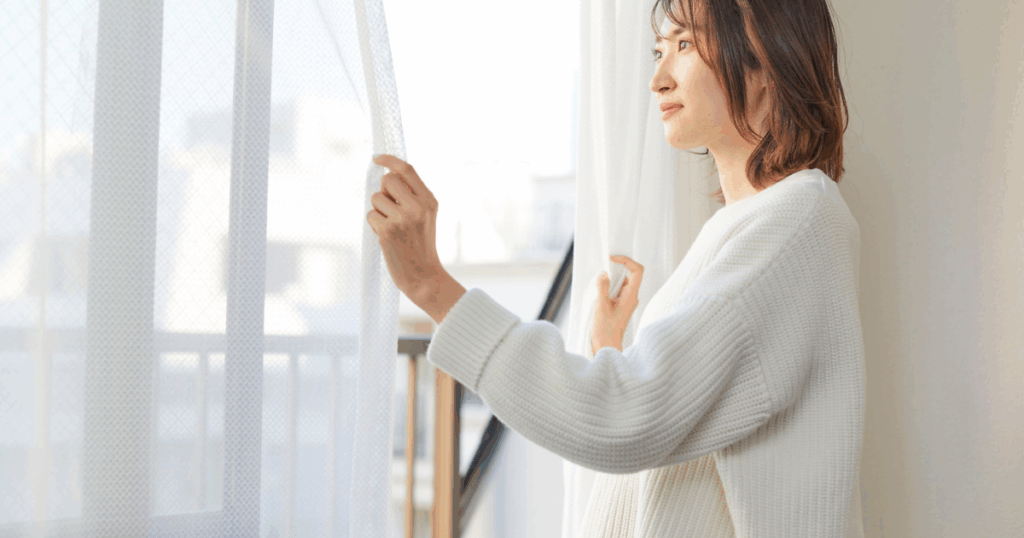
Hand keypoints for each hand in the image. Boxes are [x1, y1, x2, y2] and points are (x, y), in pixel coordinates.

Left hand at [366, 154, 444, 304]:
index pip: (407, 170)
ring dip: (378, 210)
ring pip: (376, 198)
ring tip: (391, 226)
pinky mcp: (387, 231)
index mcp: (429, 200)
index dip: (389, 160)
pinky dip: (374, 225)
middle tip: (390, 209)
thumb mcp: (426, 216)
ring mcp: (402, 219)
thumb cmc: (421, 245)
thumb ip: (412, 195)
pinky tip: (387, 237)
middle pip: (387, 180)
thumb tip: (385, 177)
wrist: (424, 276)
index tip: (377, 158)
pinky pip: (370, 215)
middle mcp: (417, 207)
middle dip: (383, 192)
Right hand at [591, 255, 643, 354]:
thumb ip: (603, 287)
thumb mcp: (601, 306)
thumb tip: (604, 275)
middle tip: (603, 269)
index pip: (637, 271)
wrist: (607, 348)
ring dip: (610, 280)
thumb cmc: (606, 331)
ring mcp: (626, 302)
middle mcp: (631, 298)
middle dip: (616, 269)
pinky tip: (599, 295)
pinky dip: (608, 288)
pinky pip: (616, 291)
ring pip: (621, 283)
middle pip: (629, 275)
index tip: (612, 259)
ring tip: (599, 287)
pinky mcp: (620, 305)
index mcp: (631, 297)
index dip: (626, 261)